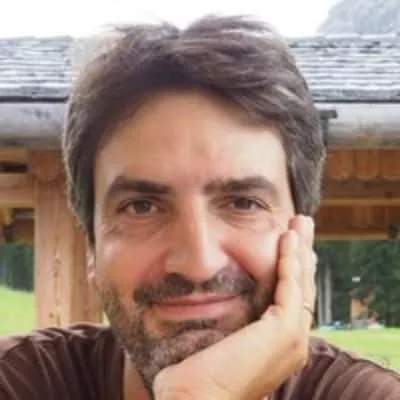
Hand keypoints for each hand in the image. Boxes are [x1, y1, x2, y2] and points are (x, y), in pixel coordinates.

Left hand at [154, 215, 316, 399]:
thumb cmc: (196, 375)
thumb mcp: (216, 336)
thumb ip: (225, 318)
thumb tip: (210, 296)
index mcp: (277, 343)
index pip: (291, 297)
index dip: (291, 268)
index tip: (286, 242)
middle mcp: (292, 341)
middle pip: (303, 286)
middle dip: (302, 253)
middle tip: (300, 226)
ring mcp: (292, 338)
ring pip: (302, 283)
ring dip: (300, 250)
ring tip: (299, 224)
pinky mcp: (284, 331)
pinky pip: (291, 286)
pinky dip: (290, 261)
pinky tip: (287, 240)